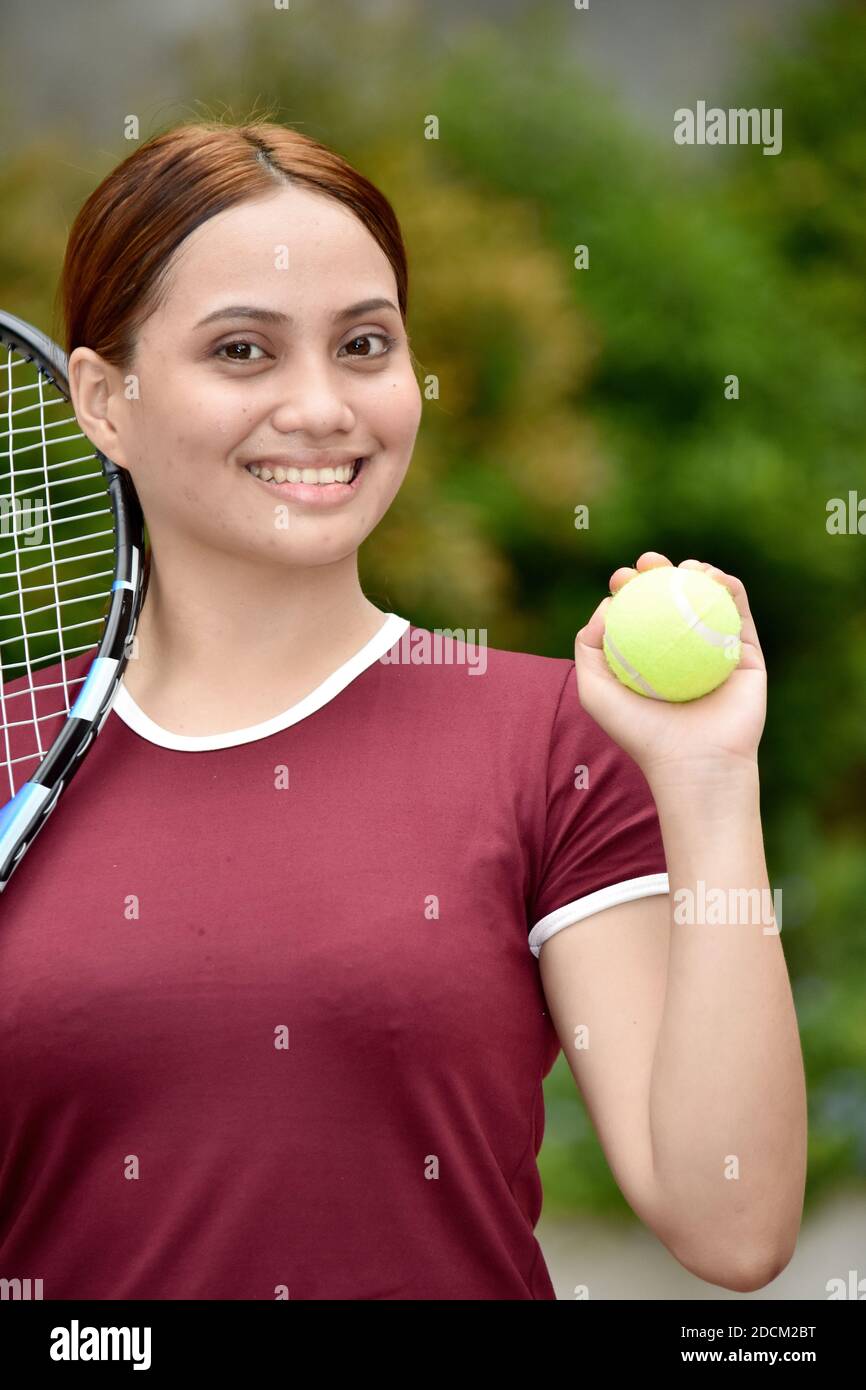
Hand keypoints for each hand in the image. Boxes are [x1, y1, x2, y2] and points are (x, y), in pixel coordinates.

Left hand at [573, 553, 766, 779]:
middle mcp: (681, 650)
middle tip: (650, 564)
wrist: (696, 762)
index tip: (622, 578)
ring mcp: (715, 649)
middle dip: (659, 569)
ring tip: (686, 566)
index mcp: (648, 656)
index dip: (628, 585)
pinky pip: (740, 612)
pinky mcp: (747, 654)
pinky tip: (714, 576)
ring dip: (698, 570)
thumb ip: (588, 647)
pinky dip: (729, 587)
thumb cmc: (641, 733)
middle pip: (671, 597)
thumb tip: (606, 605)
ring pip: (709, 598)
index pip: (637, 610)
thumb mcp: (595, 692)